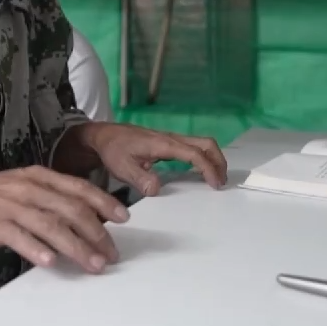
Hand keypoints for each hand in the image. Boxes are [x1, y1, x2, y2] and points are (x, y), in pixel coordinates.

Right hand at [0, 166, 128, 273]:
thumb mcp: (25, 187)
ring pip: (51, 226)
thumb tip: (86, 219)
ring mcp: (12, 206)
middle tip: (110, 254)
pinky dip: (36, 249)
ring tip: (92, 264)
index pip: (79, 188)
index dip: (103, 202)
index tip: (124, 217)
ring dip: (76, 247)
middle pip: (71, 210)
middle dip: (96, 233)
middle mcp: (29, 188)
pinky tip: (50, 262)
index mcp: (39, 176)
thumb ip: (52, 199)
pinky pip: (19, 237)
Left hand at [81, 123, 227, 195]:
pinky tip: (202, 171)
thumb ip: (140, 178)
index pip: (194, 154)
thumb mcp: (122, 167)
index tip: (215, 184)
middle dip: (218, 161)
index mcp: (163, 144)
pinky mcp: (168, 143)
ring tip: (217, 179)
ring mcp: (170, 139)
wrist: (104, 136)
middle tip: (222, 182)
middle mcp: (171, 139)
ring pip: (201, 143)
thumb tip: (157, 189)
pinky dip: (204, 157)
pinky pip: (193, 147)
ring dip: (213, 158)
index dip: (208, 168)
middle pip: (205, 144)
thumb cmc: (113, 150)